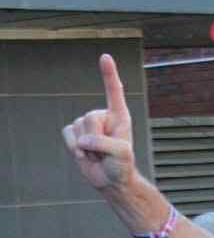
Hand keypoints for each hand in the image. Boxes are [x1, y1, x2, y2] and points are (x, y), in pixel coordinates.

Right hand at [62, 54, 134, 190]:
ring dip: (86, 147)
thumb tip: (82, 140)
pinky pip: (67, 134)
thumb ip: (104, 143)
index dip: (109, 74)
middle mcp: (103, 116)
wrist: (110, 181)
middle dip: (96, 139)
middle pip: (90, 118)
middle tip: (106, 152)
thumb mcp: (121, 154)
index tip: (105, 56)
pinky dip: (73, 147)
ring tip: (98, 155)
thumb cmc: (122, 165)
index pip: (114, 91)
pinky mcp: (75, 134)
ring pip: (78, 127)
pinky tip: (84, 155)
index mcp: (119, 116)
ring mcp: (88, 125)